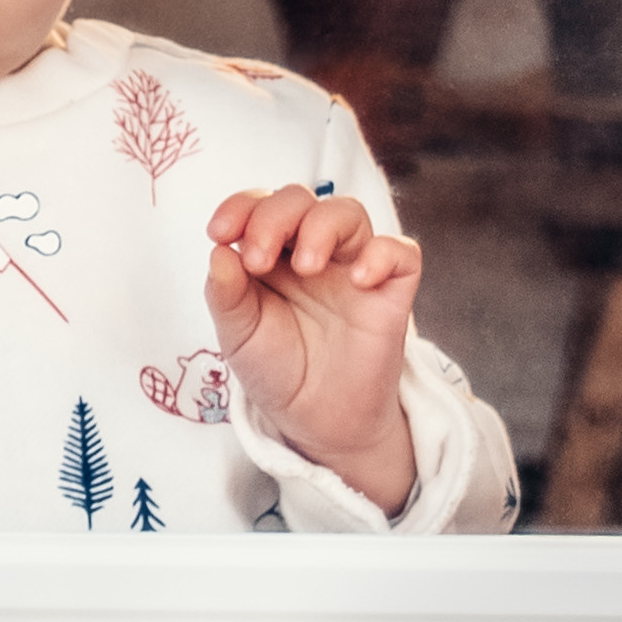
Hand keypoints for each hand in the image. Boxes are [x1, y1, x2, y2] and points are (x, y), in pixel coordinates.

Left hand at [204, 185, 419, 513]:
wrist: (317, 422)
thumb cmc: (276, 371)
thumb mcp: (238, 336)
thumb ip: (226, 294)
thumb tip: (219, 251)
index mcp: (271, 253)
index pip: (259, 206)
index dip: (240, 207)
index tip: (219, 233)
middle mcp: (312, 250)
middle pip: (300, 199)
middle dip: (274, 218)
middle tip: (258, 261)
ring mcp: (353, 266)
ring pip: (349, 212)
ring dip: (321, 227)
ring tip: (306, 266)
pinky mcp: (390, 290)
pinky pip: (401, 252)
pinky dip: (381, 255)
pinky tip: (358, 280)